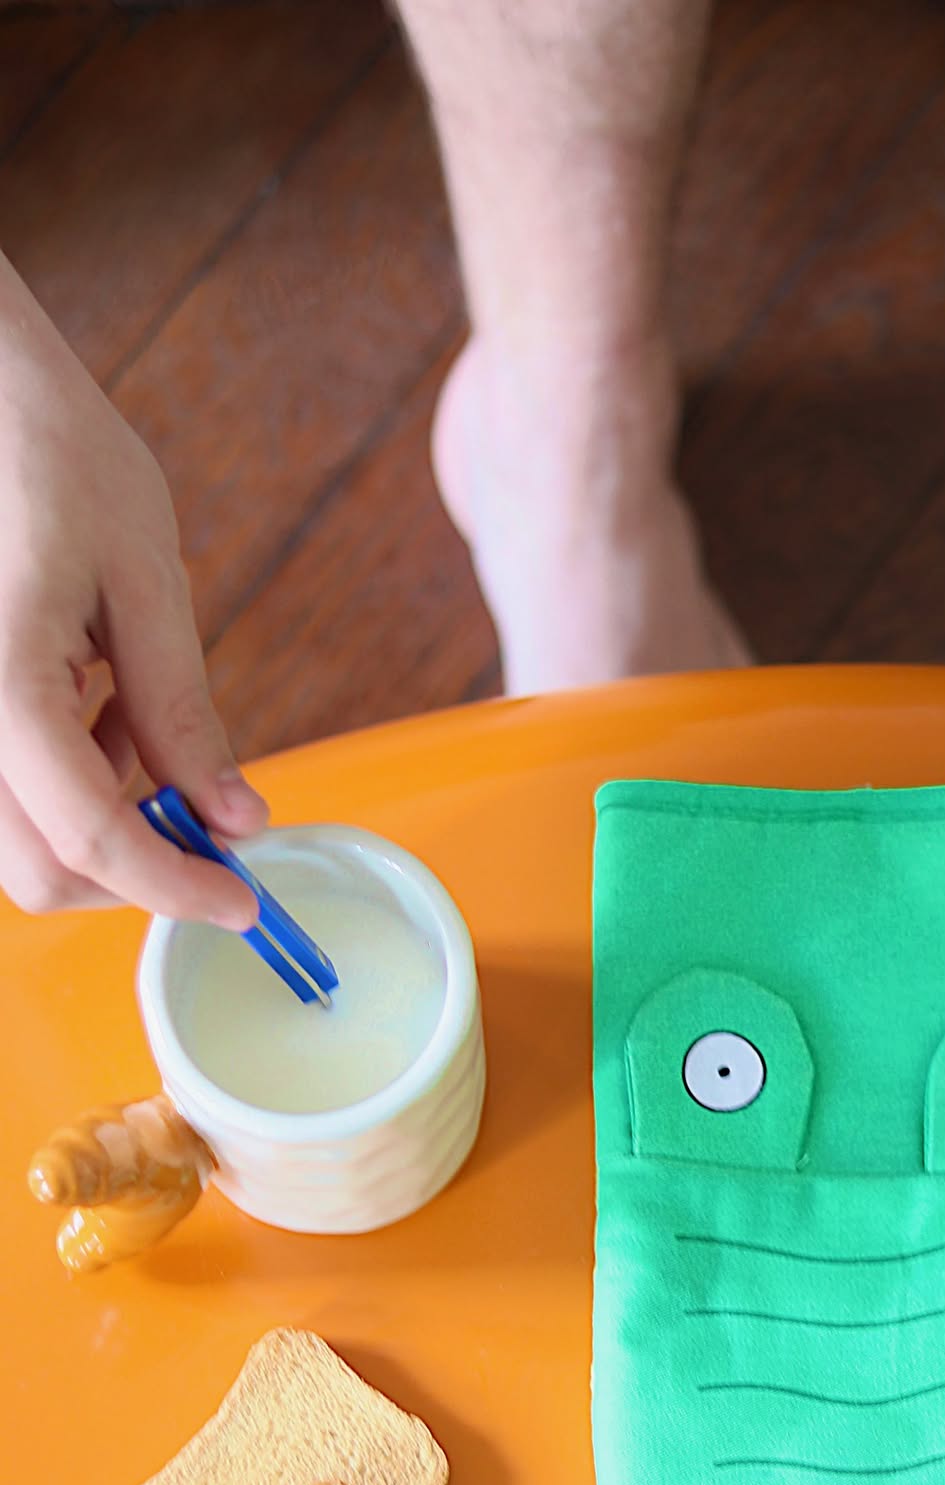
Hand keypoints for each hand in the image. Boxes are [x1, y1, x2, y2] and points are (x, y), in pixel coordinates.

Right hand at [0, 257, 265, 922]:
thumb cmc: (47, 448)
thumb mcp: (143, 577)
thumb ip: (183, 713)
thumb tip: (234, 821)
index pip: (89, 838)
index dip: (176, 888)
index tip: (245, 901)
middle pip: (36, 871)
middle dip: (133, 872)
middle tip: (209, 830)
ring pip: (15, 842)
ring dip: (96, 825)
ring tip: (134, 716)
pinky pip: (3, 790)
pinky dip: (61, 783)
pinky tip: (93, 700)